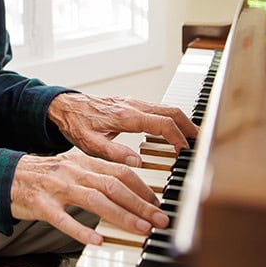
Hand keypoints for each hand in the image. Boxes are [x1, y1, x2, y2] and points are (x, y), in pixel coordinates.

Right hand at [9, 152, 169, 246]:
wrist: (7, 176)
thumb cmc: (44, 177)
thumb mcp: (74, 169)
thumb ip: (98, 177)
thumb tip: (129, 190)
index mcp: (83, 163)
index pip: (119, 172)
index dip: (142, 188)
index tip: (158, 203)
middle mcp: (73, 172)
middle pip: (113, 186)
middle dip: (140, 204)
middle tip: (159, 220)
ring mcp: (57, 188)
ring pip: (94, 200)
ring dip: (121, 216)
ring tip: (140, 229)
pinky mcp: (41, 205)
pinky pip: (63, 219)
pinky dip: (81, 230)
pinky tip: (96, 240)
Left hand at [47, 93, 197, 165]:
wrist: (65, 107)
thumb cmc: (76, 124)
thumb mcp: (90, 144)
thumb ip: (113, 153)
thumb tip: (136, 163)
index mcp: (126, 116)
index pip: (163, 123)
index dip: (178, 138)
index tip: (184, 152)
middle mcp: (133, 106)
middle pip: (171, 111)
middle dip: (189, 126)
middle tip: (200, 143)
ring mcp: (133, 103)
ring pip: (166, 108)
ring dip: (181, 122)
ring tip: (191, 139)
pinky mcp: (131, 104)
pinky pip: (157, 109)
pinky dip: (170, 119)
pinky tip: (171, 132)